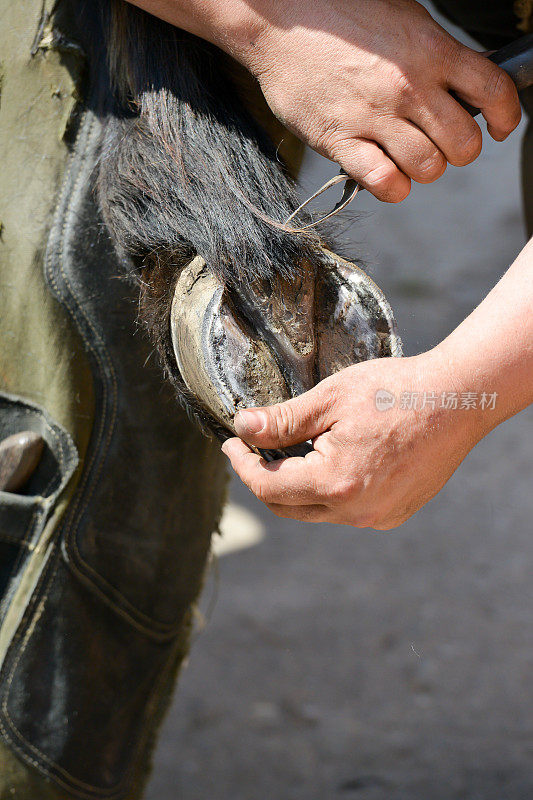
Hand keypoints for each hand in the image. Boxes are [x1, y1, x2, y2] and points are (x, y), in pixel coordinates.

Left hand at [221, 350, 486, 528]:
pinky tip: (328, 463)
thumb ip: (282, 420)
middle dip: (263, 479)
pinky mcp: (395, 513)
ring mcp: (377, 517)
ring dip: (295, 486)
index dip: (242, 465)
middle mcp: (355, 511)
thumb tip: (242, 427)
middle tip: (252, 449)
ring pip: (316, 512)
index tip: (233, 443)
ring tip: (291, 451)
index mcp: (335, 483)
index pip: (267, 486)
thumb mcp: (330, 398)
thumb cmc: (395, 391)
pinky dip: (327, 492)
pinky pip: (346, 511)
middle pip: (287, 507)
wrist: (457, 400)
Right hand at [234, 0, 520, 201]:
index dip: (507, 117)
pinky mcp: (340, 140)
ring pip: (427, 168)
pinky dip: (392, 187)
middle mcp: (409, 86)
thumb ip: (438, 53)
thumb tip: (465, 85)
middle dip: (459, 151)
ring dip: (424, 169)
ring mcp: (374, 116)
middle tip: (441, 142)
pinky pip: (384, 182)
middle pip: (463, 145)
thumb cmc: (342, 13)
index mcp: (431, 49)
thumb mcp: (404, 18)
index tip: (500, 128)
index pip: (494, 92)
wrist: (279, 19)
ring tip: (408, 155)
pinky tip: (385, 173)